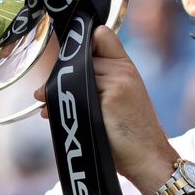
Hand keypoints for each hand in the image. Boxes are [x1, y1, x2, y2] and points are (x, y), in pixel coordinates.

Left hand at [36, 26, 177, 193]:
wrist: (150, 159)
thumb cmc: (129, 136)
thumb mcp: (119, 101)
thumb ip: (97, 84)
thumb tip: (51, 86)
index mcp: (127, 67)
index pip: (102, 35)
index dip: (83, 46)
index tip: (69, 66)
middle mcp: (123, 70)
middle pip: (81, 55)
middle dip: (61, 73)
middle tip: (44, 94)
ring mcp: (118, 81)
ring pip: (75, 72)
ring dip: (55, 90)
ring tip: (47, 109)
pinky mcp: (112, 96)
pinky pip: (75, 90)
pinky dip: (60, 104)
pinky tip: (54, 116)